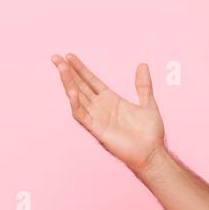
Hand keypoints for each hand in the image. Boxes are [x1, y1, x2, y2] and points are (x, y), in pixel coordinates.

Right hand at [52, 53, 165, 171]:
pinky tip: (72, 92)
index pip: (90, 81)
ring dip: (68, 83)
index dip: (80, 69)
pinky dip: (76, 104)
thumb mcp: (148, 104)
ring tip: (60, 68)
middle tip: (55, 57)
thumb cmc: (150, 133)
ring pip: (77, 98)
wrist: (152, 153)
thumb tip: (143, 64)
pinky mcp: (97, 130)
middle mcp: (101, 108)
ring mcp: (97, 118)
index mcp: (111, 100)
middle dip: (67, 72)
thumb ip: (143, 85)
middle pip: (80, 86)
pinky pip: (83, 116)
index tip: (69, 56)